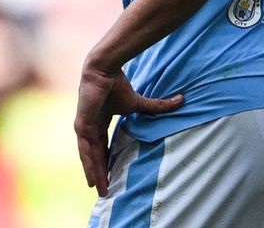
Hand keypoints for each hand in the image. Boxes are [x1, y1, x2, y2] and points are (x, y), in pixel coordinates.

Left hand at [74, 62, 182, 196]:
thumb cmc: (118, 84)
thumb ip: (157, 106)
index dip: (107, 162)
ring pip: (89, 156)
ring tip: (100, 191)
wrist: (104, 71)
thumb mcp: (139, 102)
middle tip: (106, 192)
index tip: (112, 177)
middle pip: (95, 155)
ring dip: (94, 173)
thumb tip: (181, 100)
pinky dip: (88, 164)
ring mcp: (84, 126)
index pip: (102, 147)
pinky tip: (92, 178)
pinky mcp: (81, 125)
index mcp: (99, 121)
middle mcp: (90, 126)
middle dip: (101, 173)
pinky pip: (85, 149)